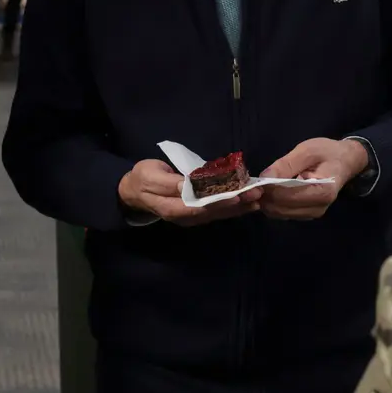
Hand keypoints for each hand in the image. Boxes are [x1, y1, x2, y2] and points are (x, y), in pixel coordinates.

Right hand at [118, 159, 260, 226]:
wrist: (134, 191)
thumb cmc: (142, 178)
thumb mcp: (151, 176)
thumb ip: (170, 183)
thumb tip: (187, 186)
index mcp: (173, 207)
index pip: (201, 205)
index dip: (220, 201)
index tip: (238, 195)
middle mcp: (185, 215)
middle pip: (213, 211)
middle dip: (236, 203)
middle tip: (256, 195)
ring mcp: (191, 216)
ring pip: (217, 213)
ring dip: (238, 207)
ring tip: (257, 200)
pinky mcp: (195, 212)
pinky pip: (215, 211)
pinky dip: (231, 207)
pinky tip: (245, 203)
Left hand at [257, 138, 369, 220]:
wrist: (345, 161)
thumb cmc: (327, 152)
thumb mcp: (307, 151)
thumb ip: (285, 165)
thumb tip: (263, 178)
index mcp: (322, 192)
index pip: (286, 196)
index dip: (268, 189)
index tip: (255, 180)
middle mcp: (318, 208)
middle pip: (280, 208)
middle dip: (265, 196)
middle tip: (254, 182)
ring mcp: (312, 213)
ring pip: (279, 213)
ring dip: (267, 201)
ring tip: (262, 184)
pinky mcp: (306, 214)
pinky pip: (283, 213)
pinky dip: (273, 203)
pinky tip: (271, 190)